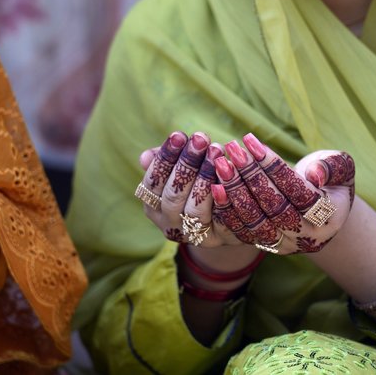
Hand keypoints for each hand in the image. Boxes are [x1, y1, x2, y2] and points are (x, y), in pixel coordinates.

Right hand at [137, 131, 252, 246]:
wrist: (229, 214)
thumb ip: (164, 161)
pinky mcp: (220, 240)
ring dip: (205, 177)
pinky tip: (230, 174)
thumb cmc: (200, 181)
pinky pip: (221, 220)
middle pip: (172, 196)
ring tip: (216, 150)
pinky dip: (224, 196)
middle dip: (186, 163)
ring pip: (194, 209)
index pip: (153, 183)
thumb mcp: (181, 169)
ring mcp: (193, 236)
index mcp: (153, 207)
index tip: (179, 135)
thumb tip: (145, 157)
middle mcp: (170, 225)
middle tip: (201, 139)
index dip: (165, 158)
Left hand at [212, 133, 354, 254]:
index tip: (253, 143)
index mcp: (330, 217)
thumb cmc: (331, 179)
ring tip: (221, 164)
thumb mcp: (342, 167)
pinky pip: (241, 232)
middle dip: (251, 176)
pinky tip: (215, 187)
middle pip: (275, 208)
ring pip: (255, 222)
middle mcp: (307, 237)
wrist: (322, 209)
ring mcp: (284, 245)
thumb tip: (315, 174)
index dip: (275, 167)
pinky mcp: (265, 246)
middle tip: (233, 150)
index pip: (299, 192)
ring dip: (235, 193)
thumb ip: (333, 166)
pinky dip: (227, 211)